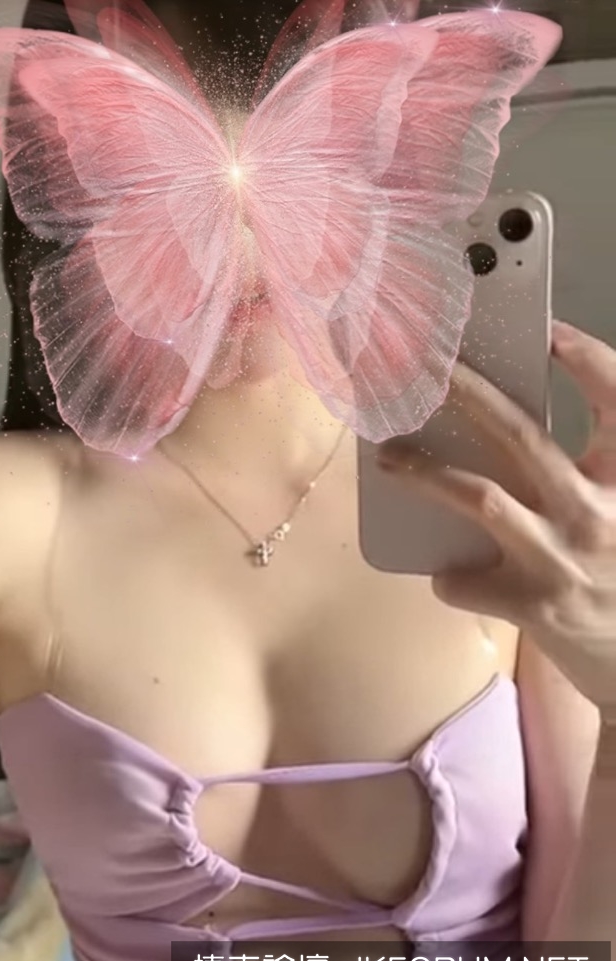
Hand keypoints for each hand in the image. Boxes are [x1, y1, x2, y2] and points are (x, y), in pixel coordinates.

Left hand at [377, 321, 615, 720]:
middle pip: (525, 436)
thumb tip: (497, 439)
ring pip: (480, 498)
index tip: (545, 332)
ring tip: (388, 458)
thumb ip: (584, 478)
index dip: (586, 362)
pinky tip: (445, 575)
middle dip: (468, 394)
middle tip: (424, 367)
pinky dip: (445, 575)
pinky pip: (463, 580)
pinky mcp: (534, 606)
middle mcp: (598, 512)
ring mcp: (564, 559)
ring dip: (426, 474)